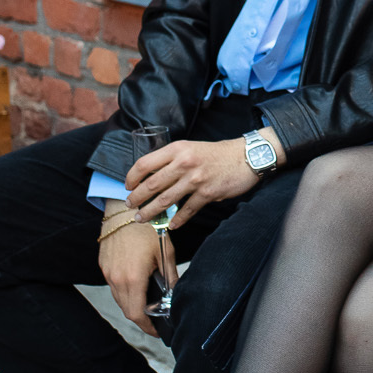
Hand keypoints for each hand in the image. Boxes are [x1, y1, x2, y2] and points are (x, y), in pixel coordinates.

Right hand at [98, 203, 174, 335]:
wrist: (125, 210)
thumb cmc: (147, 229)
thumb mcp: (166, 253)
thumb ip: (171, 277)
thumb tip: (177, 294)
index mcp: (132, 278)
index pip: (136, 314)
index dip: (147, 326)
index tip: (157, 330)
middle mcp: (116, 278)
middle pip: (126, 310)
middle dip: (141, 318)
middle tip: (155, 320)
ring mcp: (107, 272)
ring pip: (119, 299)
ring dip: (132, 305)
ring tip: (147, 304)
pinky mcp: (103, 265)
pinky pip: (113, 286)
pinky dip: (124, 292)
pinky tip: (136, 287)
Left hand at [125, 131, 285, 228]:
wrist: (245, 157)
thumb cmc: (217, 153)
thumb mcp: (190, 147)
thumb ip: (172, 159)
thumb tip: (152, 176)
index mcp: (177, 149)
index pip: (144, 164)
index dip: (131, 177)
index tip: (127, 186)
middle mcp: (184, 163)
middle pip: (151, 184)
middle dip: (137, 198)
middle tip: (130, 205)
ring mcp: (196, 179)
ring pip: (165, 200)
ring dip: (150, 212)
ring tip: (142, 218)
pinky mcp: (207, 193)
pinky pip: (187, 210)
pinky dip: (177, 220)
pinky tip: (171, 225)